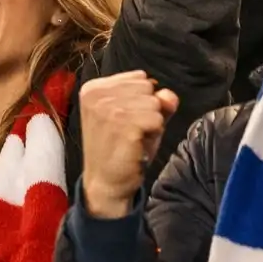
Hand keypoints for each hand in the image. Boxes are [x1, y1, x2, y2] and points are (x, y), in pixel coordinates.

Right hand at [79, 71, 178, 218]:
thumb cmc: (119, 148)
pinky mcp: (123, 125)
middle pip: (148, 88)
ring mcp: (109, 109)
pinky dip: (154, 134)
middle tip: (130, 131)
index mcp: (93, 88)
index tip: (125, 120)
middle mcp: (97, 95)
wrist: (106, 183)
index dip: (141, 100)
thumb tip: (169, 96)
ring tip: (133, 138)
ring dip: (151, 123)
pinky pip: (158, 119)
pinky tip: (137, 145)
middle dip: (147, 110)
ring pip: (155, 103)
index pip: (139, 78)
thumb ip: (155, 100)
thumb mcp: (135, 116)